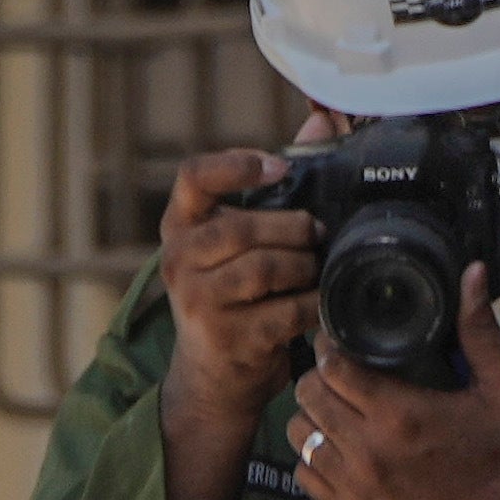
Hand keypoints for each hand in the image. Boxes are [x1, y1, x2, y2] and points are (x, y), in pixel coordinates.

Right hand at [156, 151, 322, 499]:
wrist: (213, 378)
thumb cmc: (233, 297)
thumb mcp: (237, 242)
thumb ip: (273, 185)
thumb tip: (321, 121)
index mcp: (179, 227)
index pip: (193, 178)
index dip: (236, 166)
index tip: (277, 167)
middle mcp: (178, 261)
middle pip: (242, 228)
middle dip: (290, 229)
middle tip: (315, 233)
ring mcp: (197, 303)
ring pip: (263, 270)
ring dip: (302, 267)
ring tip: (316, 268)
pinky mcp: (226, 339)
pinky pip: (282, 312)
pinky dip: (310, 306)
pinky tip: (320, 304)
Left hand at [294, 301, 499, 499]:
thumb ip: (481, 329)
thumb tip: (471, 272)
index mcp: (400, 415)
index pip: (332, 365)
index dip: (331, 344)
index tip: (341, 338)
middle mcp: (369, 451)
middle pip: (308, 395)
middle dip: (320, 375)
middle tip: (340, 370)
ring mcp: (357, 486)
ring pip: (300, 434)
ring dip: (313, 415)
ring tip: (336, 407)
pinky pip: (306, 475)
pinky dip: (313, 456)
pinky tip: (338, 446)